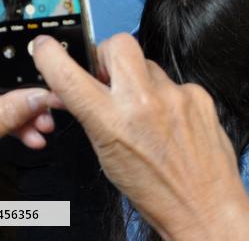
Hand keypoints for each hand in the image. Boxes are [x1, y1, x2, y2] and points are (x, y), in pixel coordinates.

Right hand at [33, 34, 248, 240]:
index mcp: (113, 123)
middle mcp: (144, 102)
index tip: (45, 46)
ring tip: (146, 112)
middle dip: (108, 54)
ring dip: (141, 80)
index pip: (71, 79)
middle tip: (109, 75)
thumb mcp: (108, 156)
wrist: (203, 204)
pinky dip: (167, 96)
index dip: (52, 57)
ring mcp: (174, 94)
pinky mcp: (198, 93)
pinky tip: (170, 120)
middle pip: (119, 44)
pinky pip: (173, 82)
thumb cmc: (154, 191)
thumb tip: (85, 88)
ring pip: (148, 64)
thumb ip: (96, 116)